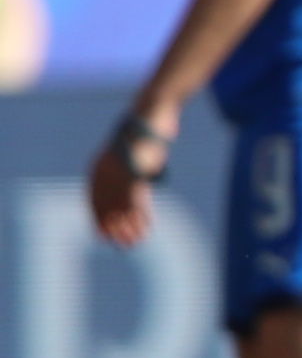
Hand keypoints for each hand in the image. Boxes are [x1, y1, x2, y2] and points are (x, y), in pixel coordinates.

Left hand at [87, 101, 169, 246]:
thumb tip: (136, 196)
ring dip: (128, 227)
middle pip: (107, 207)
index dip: (99, 221)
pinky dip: (140, 215)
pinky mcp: (135, 169)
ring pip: (120, 207)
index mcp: (98, 168)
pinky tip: (147, 226)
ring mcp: (119, 170)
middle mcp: (104, 171)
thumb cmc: (144, 136)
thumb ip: (133, 178)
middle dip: (114, 228)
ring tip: (135, 241)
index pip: (94, 201)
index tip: (105, 237)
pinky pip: (136, 198)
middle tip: (122, 245)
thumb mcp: (135, 159)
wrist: (151, 113)